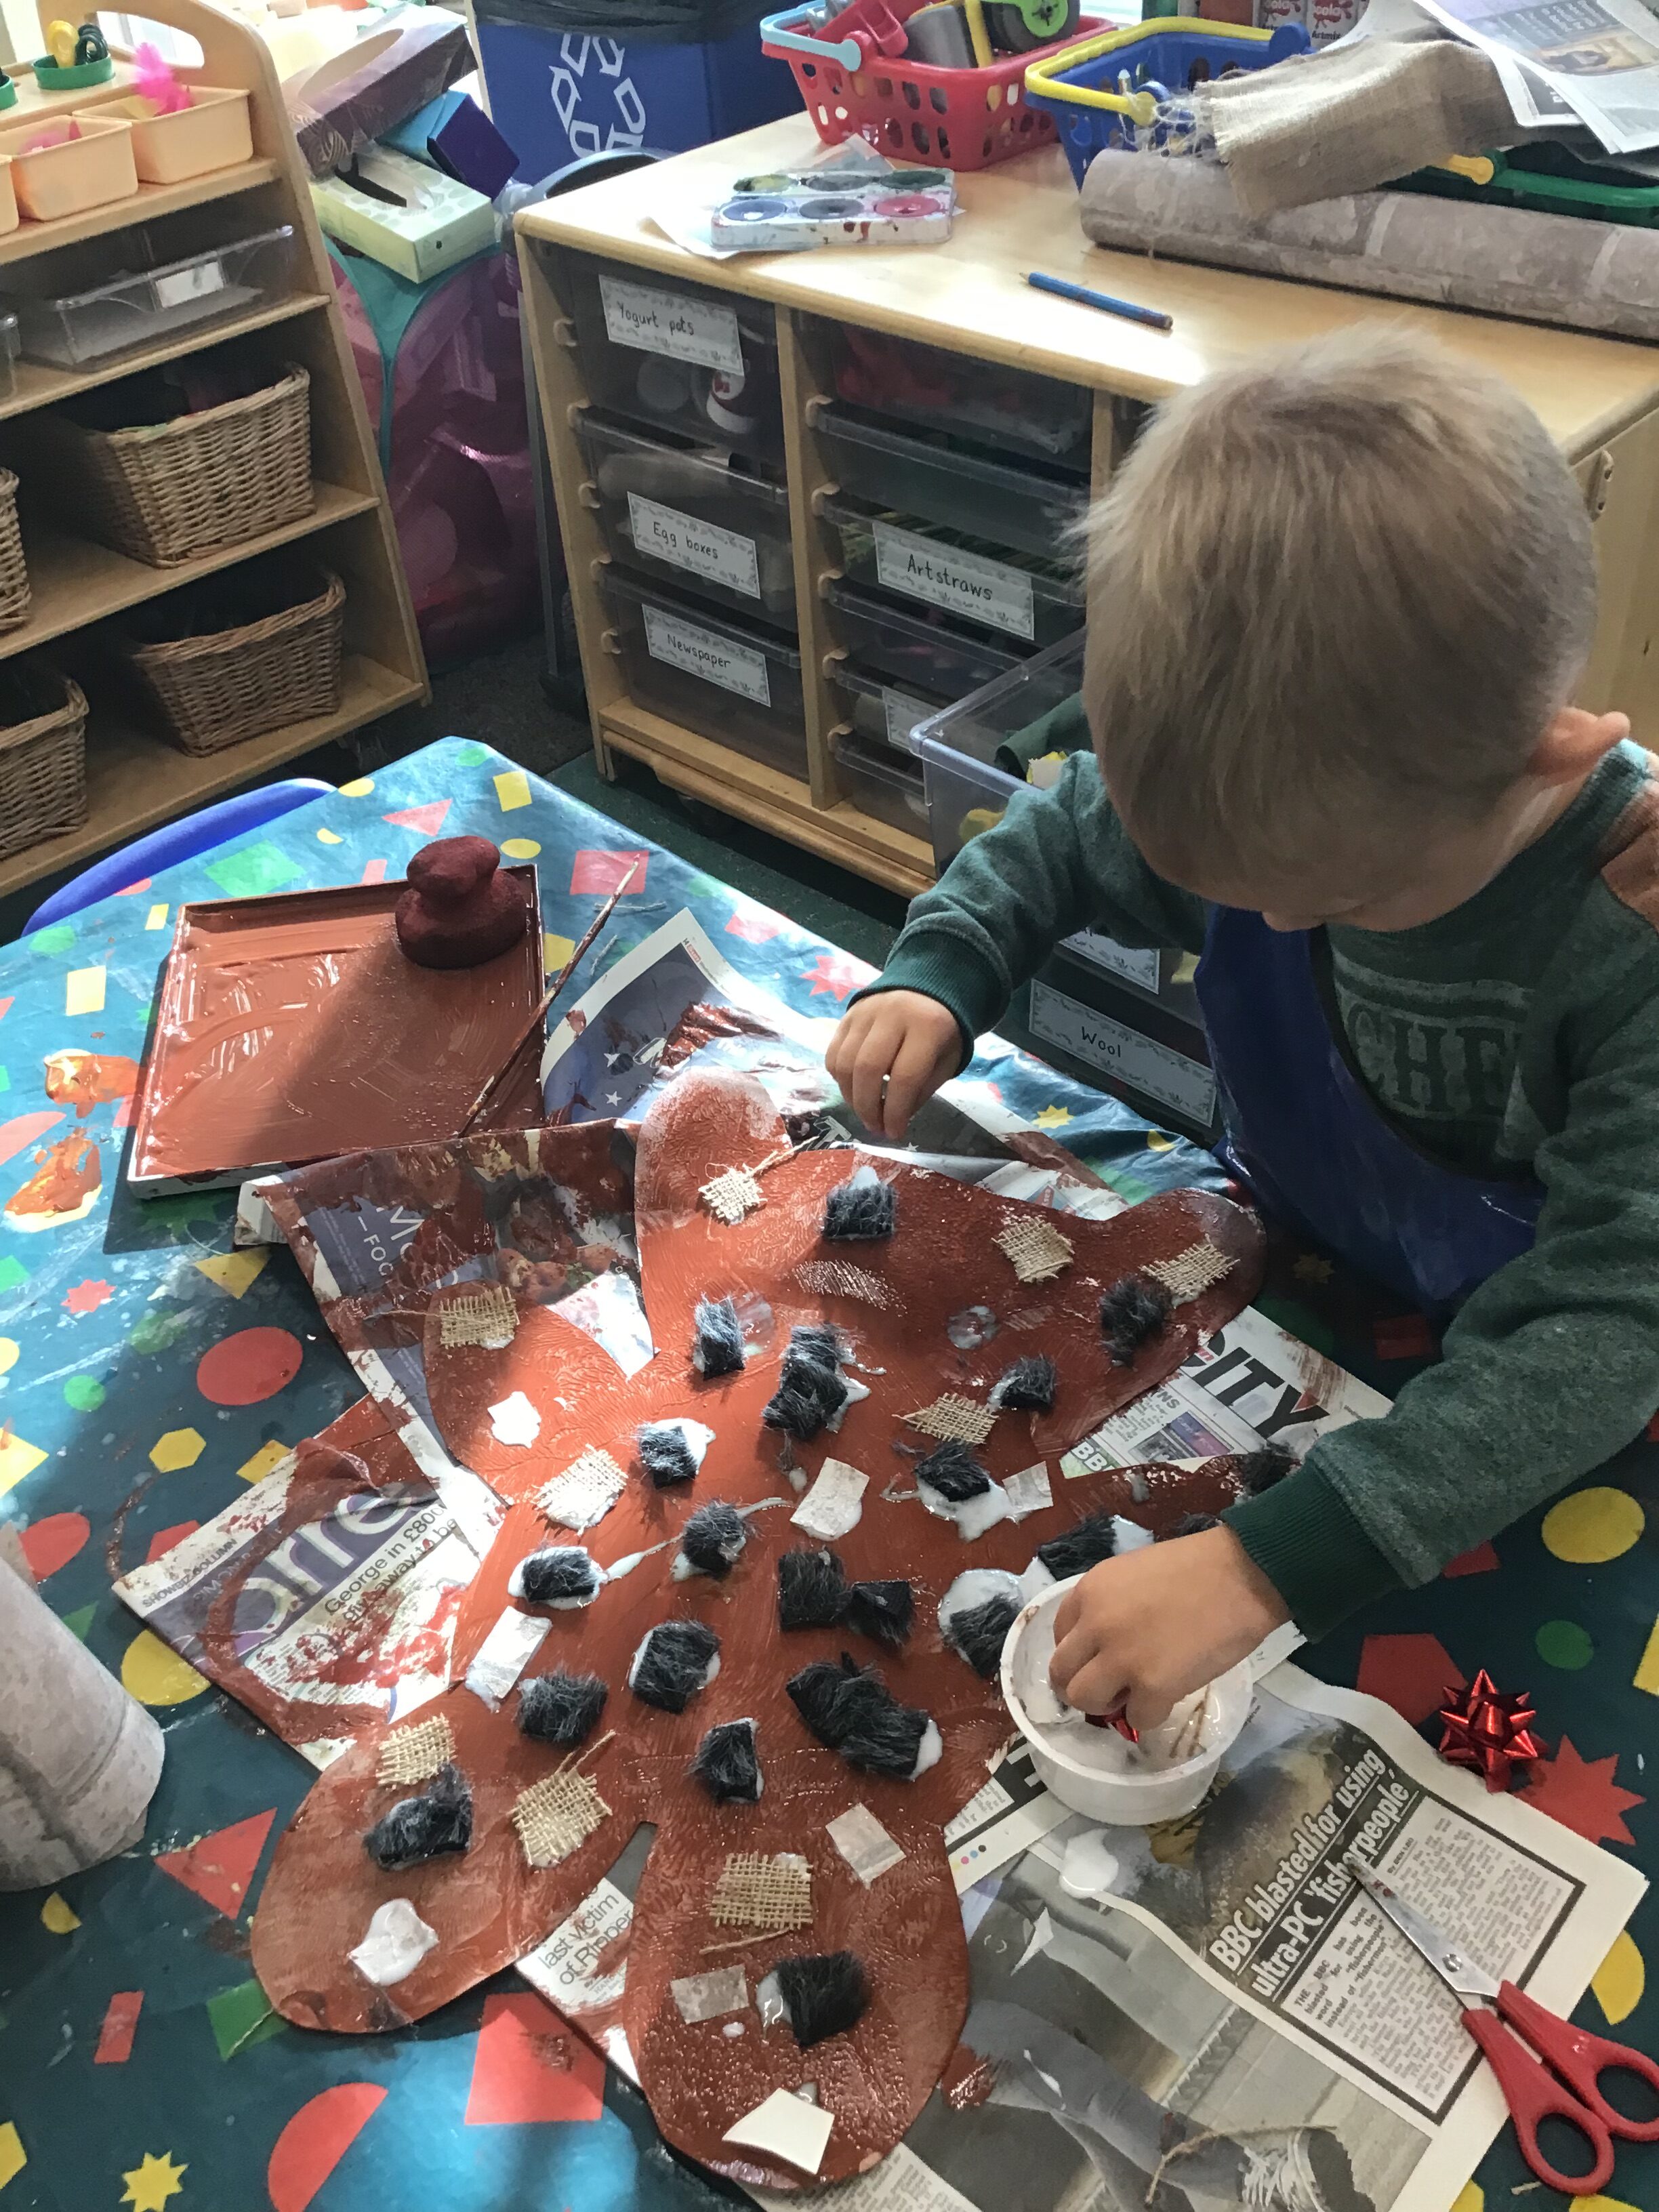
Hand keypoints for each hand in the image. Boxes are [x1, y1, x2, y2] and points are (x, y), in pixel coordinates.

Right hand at [826, 991, 961, 1140]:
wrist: (927, 989)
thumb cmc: (940, 1032)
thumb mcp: (944, 1061)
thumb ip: (921, 1090)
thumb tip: (893, 1119)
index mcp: (927, 1026)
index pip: (905, 1076)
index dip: (896, 1111)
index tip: (894, 1133)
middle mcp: (892, 1014)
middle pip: (868, 1069)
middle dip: (868, 1107)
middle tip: (874, 1127)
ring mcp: (865, 1012)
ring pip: (845, 1062)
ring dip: (851, 1096)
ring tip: (864, 1112)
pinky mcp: (848, 1015)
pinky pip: (833, 1053)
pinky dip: (839, 1078)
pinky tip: (853, 1089)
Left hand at [1048, 1526, 1290, 1731]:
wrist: (1242, 1575)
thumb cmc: (1197, 1568)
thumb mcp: (1133, 1573)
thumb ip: (1109, 1605)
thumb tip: (1103, 1643)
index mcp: (1090, 1591)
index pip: (1059, 1636)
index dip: (1080, 1653)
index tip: (1099, 1659)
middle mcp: (1095, 1625)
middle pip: (1061, 1673)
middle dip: (1083, 1685)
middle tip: (1110, 1688)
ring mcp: (1121, 1657)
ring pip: (1085, 1700)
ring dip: (1107, 1705)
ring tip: (1135, 1696)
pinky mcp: (1153, 1686)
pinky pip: (1136, 1719)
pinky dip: (1150, 1715)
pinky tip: (1168, 1697)